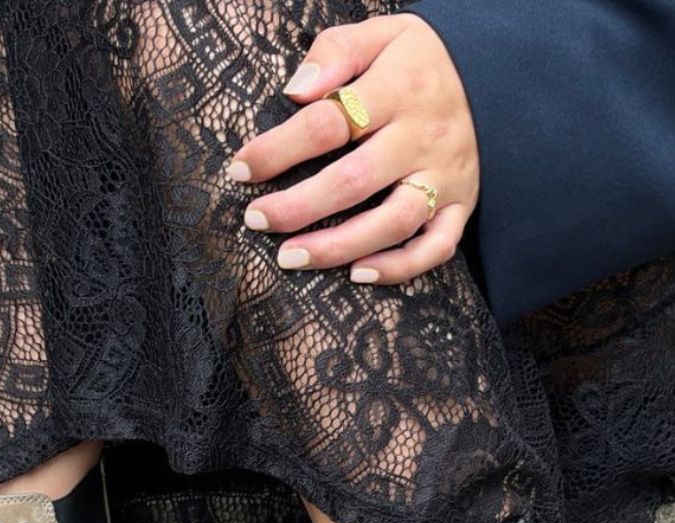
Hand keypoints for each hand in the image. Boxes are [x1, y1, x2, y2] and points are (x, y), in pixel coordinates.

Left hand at [225, 14, 479, 283]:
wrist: (496, 76)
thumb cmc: (419, 61)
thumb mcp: (383, 34)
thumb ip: (336, 52)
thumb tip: (295, 91)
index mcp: (400, 88)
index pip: (329, 122)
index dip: (279, 149)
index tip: (239, 169)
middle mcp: (424, 137)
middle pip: (354, 181)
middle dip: (298, 206)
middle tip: (256, 220)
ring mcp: (446, 177)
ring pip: (391, 223)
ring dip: (337, 247)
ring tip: (289, 257)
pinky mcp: (462, 205)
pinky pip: (436, 248)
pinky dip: (398, 268)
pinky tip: (357, 274)